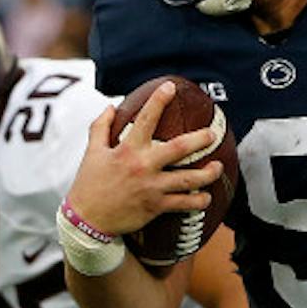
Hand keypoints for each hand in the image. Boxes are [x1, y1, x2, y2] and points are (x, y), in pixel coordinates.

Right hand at [65, 80, 223, 235]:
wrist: (87, 220)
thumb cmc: (89, 184)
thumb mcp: (92, 152)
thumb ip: (101, 127)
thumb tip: (110, 106)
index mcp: (127, 150)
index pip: (145, 119)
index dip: (158, 101)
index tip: (170, 87)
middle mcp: (143, 166)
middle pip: (178, 149)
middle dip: (199, 139)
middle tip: (212, 134)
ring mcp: (151, 188)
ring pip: (187, 179)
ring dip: (207, 173)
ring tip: (218, 167)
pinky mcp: (155, 207)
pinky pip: (183, 204)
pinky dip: (198, 201)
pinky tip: (206, 197)